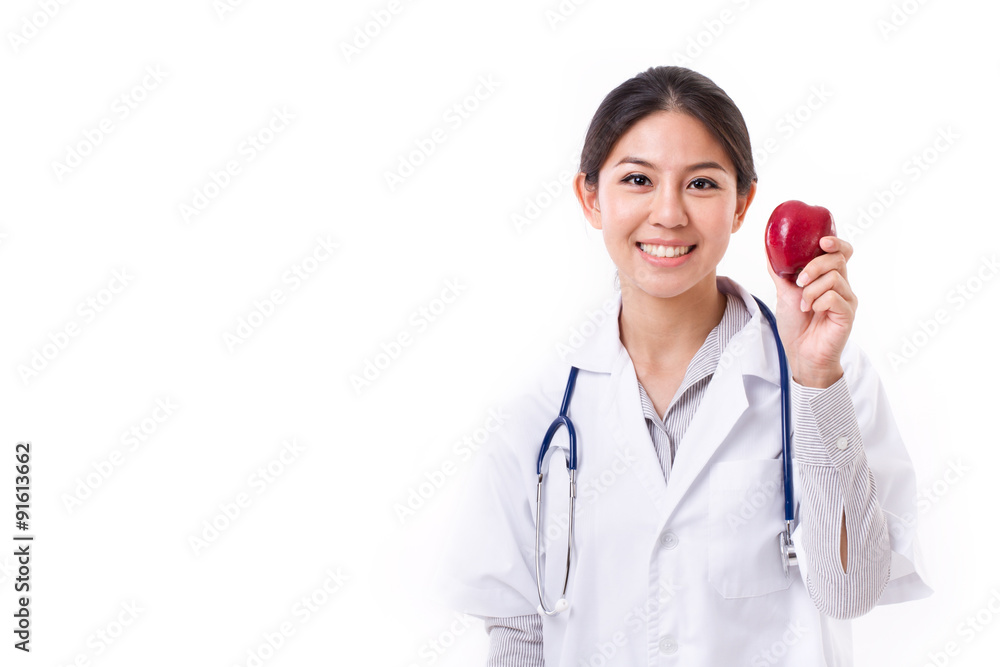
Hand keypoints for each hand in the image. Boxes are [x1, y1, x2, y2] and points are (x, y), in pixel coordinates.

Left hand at [765, 236, 856, 387]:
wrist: (801, 354)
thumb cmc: (796, 325)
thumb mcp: (784, 293)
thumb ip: (780, 271)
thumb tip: (769, 249)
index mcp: (829, 278)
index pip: (842, 252)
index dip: (836, 242)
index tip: (822, 241)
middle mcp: (842, 286)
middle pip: (837, 259)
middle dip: (814, 266)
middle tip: (799, 282)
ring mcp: (847, 299)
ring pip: (834, 278)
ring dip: (811, 290)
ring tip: (804, 305)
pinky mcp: (848, 314)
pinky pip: (835, 297)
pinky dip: (818, 302)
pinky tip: (812, 312)